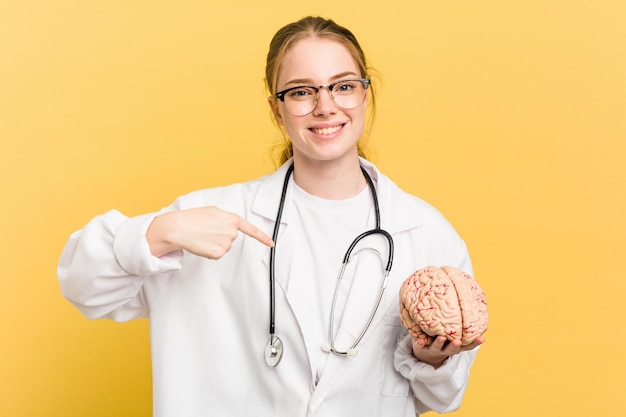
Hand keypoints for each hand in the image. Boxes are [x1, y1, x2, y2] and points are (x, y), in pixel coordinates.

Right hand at [147, 206, 273, 258]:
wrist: (179, 227)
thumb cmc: (192, 218)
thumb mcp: (213, 211)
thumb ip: (225, 218)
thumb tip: (230, 226)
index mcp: (231, 219)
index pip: (251, 229)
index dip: (262, 237)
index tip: (271, 243)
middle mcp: (232, 231)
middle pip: (231, 237)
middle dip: (221, 235)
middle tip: (207, 230)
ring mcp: (226, 243)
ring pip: (224, 246)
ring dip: (214, 243)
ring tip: (202, 235)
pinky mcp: (218, 253)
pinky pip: (217, 253)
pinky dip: (209, 251)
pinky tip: (201, 243)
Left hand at [412, 335, 484, 368]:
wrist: (424, 355)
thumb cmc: (441, 341)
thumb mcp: (451, 337)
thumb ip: (458, 328)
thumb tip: (470, 310)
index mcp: (453, 347)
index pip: (466, 346)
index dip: (474, 343)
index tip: (482, 338)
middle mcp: (444, 350)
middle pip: (451, 349)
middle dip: (454, 346)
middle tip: (457, 341)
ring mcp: (433, 349)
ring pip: (436, 348)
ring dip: (439, 343)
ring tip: (441, 338)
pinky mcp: (421, 348)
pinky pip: (420, 347)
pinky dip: (420, 344)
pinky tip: (420, 340)